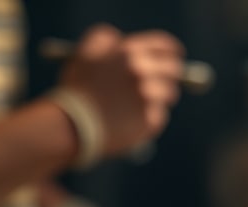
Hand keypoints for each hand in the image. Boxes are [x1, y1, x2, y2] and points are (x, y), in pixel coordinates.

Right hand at [58, 24, 184, 157]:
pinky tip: (132, 122)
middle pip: (173, 70)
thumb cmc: (77, 90)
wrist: (72, 127)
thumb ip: (107, 39)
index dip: (171, 51)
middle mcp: (143, 72)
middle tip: (166, 82)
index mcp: (129, 52)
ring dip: (159, 98)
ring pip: (168, 95)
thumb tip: (121, 40)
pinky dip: (149, 119)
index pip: (164, 46)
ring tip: (139, 106)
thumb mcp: (86, 53)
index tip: (175, 56)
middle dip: (172, 75)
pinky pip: (158, 117)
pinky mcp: (150, 121)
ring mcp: (149, 98)